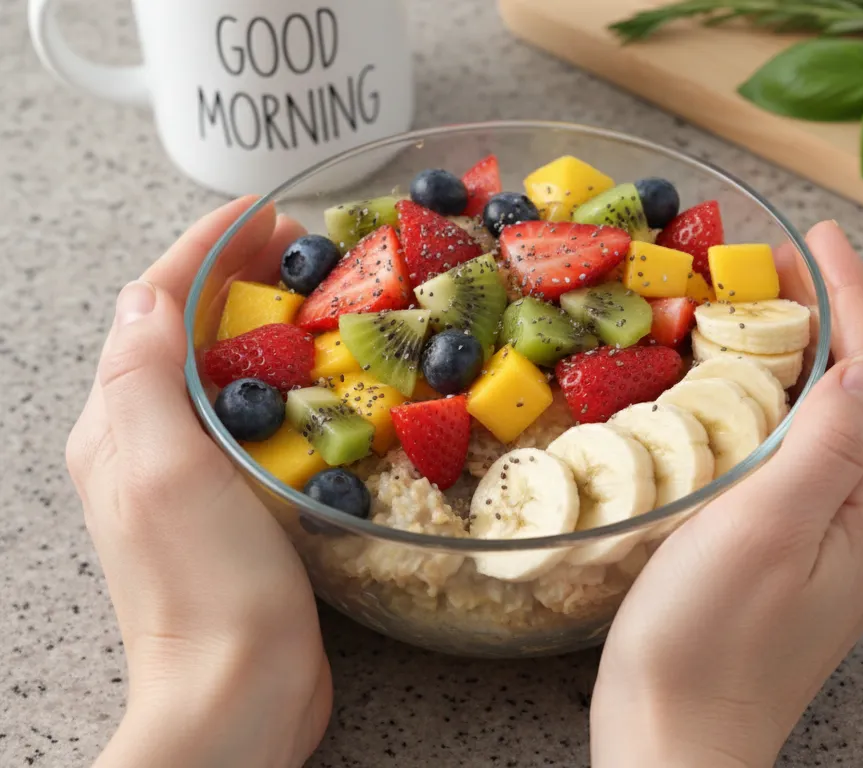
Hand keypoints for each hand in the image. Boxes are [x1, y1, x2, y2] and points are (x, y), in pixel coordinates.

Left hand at [66, 198, 331, 767]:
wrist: (236, 691)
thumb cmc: (207, 587)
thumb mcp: (165, 467)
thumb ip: (146, 374)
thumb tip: (150, 293)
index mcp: (119, 420)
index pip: (154, 302)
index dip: (207, 246)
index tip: (266, 212)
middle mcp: (143, 439)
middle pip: (183, 327)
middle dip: (236, 273)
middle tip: (304, 247)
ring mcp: (186, 474)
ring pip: (217, 368)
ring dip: (260, 319)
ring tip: (318, 297)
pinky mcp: (230, 504)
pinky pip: (249, 416)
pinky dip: (282, 378)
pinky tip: (323, 382)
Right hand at [591, 221, 862, 766]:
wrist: (679, 745)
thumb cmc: (707, 645)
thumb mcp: (765, 531)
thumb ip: (826, 446)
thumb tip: (862, 367)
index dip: (851, 297)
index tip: (817, 235)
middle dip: (831, 318)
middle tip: (775, 264)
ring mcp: (842, 546)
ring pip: (835, 425)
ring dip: (806, 359)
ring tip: (760, 309)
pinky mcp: (803, 562)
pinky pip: (808, 460)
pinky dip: (783, 409)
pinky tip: (747, 395)